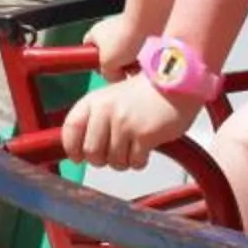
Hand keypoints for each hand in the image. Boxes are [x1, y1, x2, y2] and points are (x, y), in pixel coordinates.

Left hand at [60, 73, 204, 172]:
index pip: (71, 129)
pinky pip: (135, 162)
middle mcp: (106, 111)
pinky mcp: (144, 135)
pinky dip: (140, 161)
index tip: (79, 156)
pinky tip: (146, 148)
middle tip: (116, 151)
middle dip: (103, 159)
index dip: (72, 148)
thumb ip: (95, 119)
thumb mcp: (112, 98)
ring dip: (124, 160)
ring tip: (133, 146)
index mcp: (95, 100)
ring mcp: (125, 123)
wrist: (177, 84)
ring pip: (114, 161)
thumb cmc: (146, 93)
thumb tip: (80, 148)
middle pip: (91, 152)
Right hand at [84, 11, 151, 83]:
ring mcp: (125, 30)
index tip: (103, 71)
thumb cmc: (124, 37)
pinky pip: (138, 50)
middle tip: (123, 71)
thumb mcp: (108, 64)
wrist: (147, 24)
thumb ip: (107, 74)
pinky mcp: (140, 32)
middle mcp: (108, 30)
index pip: (87, 50)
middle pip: (109, 55)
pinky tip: (145, 59)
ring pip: (125, 54)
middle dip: (117, 66)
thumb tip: (115, 78)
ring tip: (136, 65)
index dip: (94, 63)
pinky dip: (141, 57)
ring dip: (131, 63)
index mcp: (95, 33)